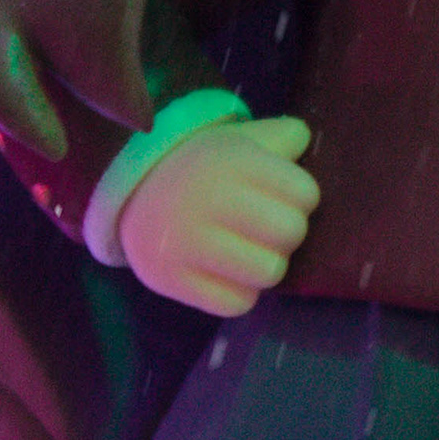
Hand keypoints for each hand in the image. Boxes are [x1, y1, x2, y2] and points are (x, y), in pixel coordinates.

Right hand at [119, 114, 318, 314]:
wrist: (133, 196)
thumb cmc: (205, 169)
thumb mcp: (242, 139)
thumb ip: (285, 136)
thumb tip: (305, 141)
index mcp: (233, 161)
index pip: (306, 193)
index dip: (301, 198)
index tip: (281, 197)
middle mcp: (208, 198)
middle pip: (291, 233)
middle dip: (285, 233)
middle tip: (263, 228)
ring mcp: (185, 241)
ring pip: (269, 272)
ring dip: (264, 264)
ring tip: (246, 250)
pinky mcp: (170, 279)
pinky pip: (237, 303)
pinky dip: (237, 293)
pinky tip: (224, 272)